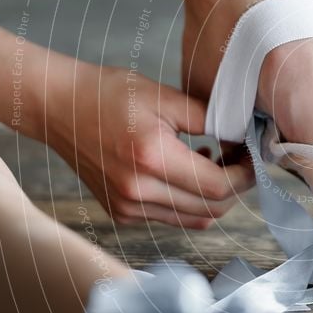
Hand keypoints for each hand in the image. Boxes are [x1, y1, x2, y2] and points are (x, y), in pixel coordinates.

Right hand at [46, 64, 253, 228]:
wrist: (59, 106)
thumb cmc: (110, 93)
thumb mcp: (165, 96)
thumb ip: (210, 119)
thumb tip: (244, 137)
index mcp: (151, 159)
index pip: (218, 187)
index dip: (245, 175)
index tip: (253, 155)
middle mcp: (137, 191)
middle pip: (211, 209)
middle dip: (236, 187)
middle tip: (240, 157)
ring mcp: (127, 207)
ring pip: (194, 219)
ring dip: (214, 196)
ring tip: (215, 159)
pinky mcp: (121, 213)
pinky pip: (171, 217)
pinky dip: (190, 200)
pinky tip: (188, 169)